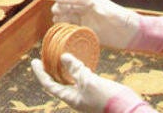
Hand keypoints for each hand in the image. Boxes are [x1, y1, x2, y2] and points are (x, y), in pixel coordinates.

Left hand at [31, 55, 150, 112]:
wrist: (128, 109)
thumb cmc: (107, 98)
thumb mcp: (89, 81)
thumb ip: (75, 69)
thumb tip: (63, 56)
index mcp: (71, 98)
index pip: (49, 85)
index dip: (40, 73)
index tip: (34, 61)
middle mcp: (76, 98)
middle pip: (58, 83)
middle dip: (51, 70)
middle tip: (45, 57)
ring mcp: (86, 96)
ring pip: (70, 81)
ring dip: (65, 69)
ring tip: (60, 57)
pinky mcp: (95, 92)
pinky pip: (82, 80)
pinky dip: (78, 70)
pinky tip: (80, 62)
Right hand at [52, 0, 162, 51]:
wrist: (133, 34)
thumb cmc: (126, 20)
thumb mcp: (114, 12)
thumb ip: (102, 8)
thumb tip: (90, 4)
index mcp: (95, 3)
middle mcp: (90, 11)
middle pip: (73, 7)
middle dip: (62, 7)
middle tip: (54, 10)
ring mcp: (89, 21)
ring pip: (72, 17)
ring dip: (63, 17)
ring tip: (55, 20)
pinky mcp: (90, 31)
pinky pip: (76, 28)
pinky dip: (68, 28)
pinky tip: (62, 30)